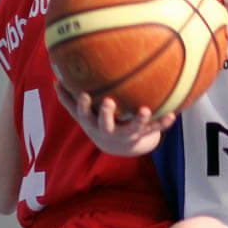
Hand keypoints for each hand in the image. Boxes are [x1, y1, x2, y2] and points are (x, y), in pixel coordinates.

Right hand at [54, 81, 174, 155]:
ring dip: (139, 120)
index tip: (84, 93)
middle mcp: (110, 131)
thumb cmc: (97, 122)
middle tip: (108, 101)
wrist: (117, 147)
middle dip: (106, 114)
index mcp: (94, 123)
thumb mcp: (81, 114)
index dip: (83, 105)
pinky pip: (154, 129)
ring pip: (133, 129)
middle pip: (106, 124)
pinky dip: (163, 123)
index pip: (85, 114)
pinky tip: (173, 114)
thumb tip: (55, 80)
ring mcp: (127, 134)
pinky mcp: (143, 135)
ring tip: (145, 110)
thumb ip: (68, 99)